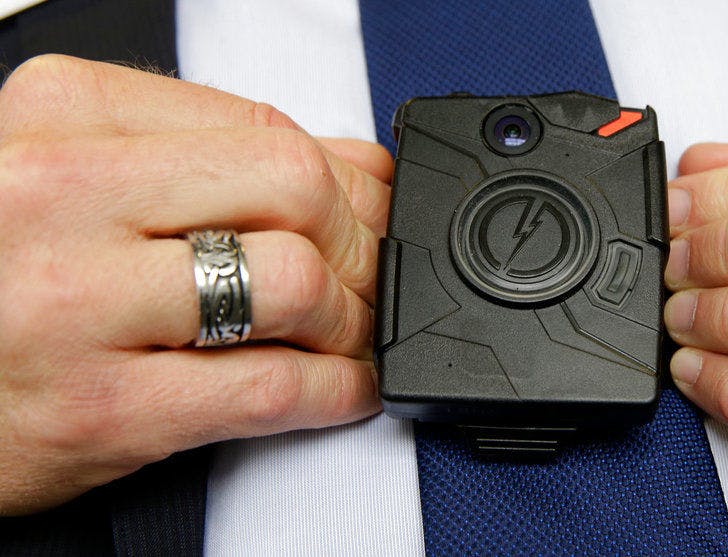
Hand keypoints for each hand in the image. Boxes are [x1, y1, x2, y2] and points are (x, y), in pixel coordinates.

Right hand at [0, 55, 390, 514]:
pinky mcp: (101, 409)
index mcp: (60, 119)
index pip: (264, 129)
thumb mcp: (71, 173)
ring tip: (346, 335)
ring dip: (351, 319)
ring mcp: (76, 306)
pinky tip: (341, 388)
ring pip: (294, 282)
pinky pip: (269, 388)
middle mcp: (61, 198)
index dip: (347, 176)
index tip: (370, 207)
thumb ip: (204, 155)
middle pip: (294, 191)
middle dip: (359, 241)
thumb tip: (354, 162)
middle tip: (366, 274)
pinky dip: (335, 391)